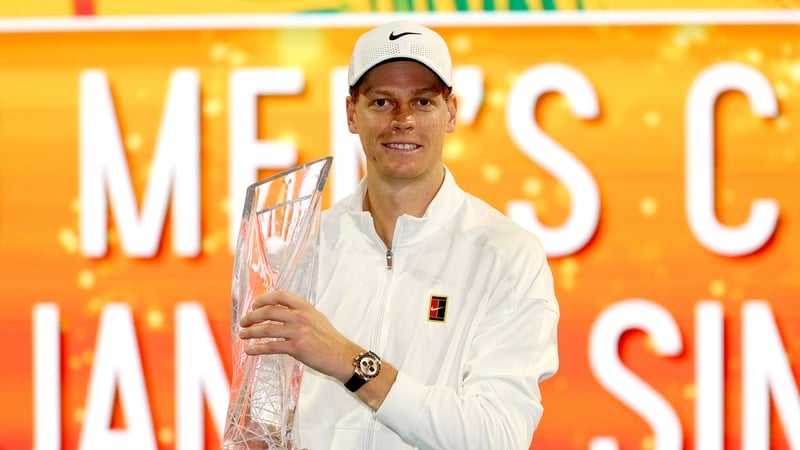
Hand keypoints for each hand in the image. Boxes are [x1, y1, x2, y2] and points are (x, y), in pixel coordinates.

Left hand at [238, 289, 359, 382]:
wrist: (342, 356)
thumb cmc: (330, 339)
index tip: (255, 305)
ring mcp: (298, 332)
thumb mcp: (317, 318)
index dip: (264, 299)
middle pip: (268, 311)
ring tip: (242, 335)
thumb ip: (300, 312)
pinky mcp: (297, 348)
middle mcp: (301, 316)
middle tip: (244, 322)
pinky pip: (271, 347)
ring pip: (267, 329)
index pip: (280, 295)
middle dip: (252, 316)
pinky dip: (257, 349)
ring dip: (251, 332)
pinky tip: (250, 350)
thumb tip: (282, 311)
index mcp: (305, 307)